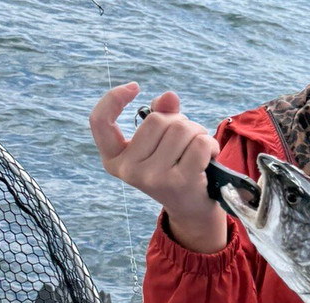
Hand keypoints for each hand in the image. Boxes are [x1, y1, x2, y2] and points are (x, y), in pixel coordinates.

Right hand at [88, 81, 225, 251]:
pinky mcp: (180, 181)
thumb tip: (169, 97)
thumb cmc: (174, 168)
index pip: (99, 123)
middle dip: (178, 122)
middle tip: (185, 140)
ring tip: (198, 149)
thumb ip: (161, 115)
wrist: (191, 208)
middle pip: (158, 120)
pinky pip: (200, 143)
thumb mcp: (159, 142)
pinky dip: (210, 144)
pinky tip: (209, 155)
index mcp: (115, 160)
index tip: (134, 87)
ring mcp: (154, 177)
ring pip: (181, 129)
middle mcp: (130, 170)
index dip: (112, 99)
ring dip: (197, 133)